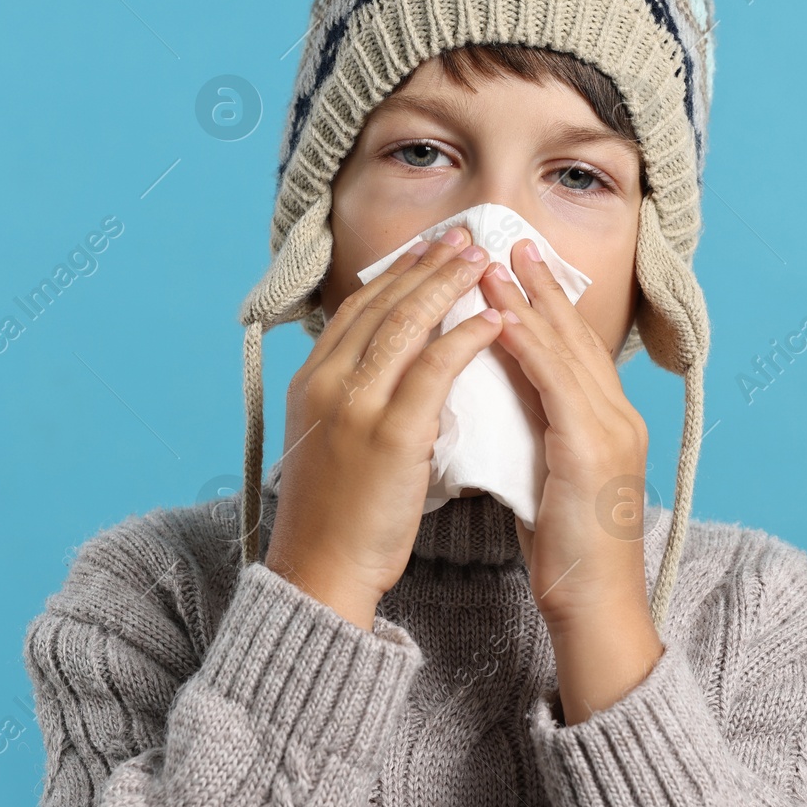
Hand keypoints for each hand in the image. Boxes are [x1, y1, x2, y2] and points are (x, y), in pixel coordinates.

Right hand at [266, 224, 504, 627]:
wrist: (321, 570)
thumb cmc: (334, 514)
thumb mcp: (330, 439)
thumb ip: (356, 397)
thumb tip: (393, 367)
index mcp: (312, 381)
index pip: (358, 309)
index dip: (396, 274)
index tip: (429, 248)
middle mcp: (328, 383)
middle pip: (381, 305)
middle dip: (426, 265)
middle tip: (464, 236)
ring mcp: (356, 406)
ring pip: (406, 325)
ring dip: (448, 285)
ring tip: (484, 260)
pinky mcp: (390, 434)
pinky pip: (433, 369)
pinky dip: (466, 337)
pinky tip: (494, 319)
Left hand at [477, 238, 653, 630]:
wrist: (597, 608)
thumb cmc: (568, 555)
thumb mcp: (550, 480)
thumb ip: (536, 435)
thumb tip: (500, 403)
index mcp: (608, 423)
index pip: (574, 349)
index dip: (546, 305)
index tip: (516, 267)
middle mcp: (617, 416)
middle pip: (575, 335)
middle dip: (540, 285)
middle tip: (509, 240)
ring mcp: (610, 430)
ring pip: (564, 349)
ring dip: (526, 301)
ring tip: (493, 263)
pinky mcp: (592, 449)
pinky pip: (554, 382)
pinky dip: (526, 345)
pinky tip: (499, 318)